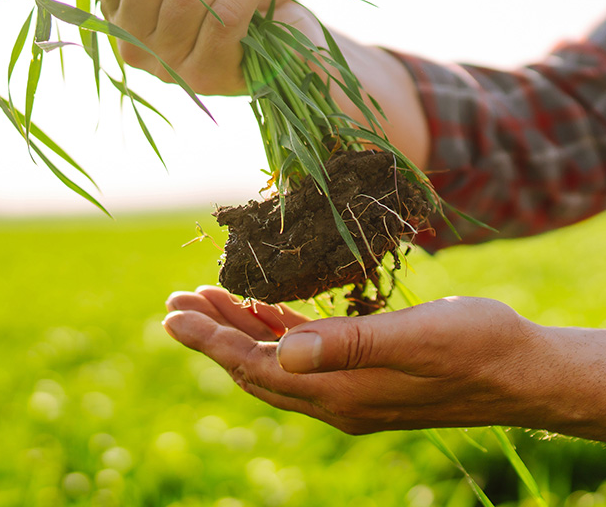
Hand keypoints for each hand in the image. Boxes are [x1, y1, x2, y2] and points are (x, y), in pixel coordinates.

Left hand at [164, 287, 605, 439]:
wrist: (521, 371)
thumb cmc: (475, 347)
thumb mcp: (414, 337)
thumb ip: (347, 345)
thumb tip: (282, 353)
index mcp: (340, 392)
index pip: (256, 367)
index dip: (211, 341)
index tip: (173, 315)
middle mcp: (336, 397)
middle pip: (256, 366)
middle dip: (212, 333)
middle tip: (176, 303)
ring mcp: (350, 388)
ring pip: (276, 360)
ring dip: (239, 329)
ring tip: (206, 298)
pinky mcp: (364, 372)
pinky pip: (305, 353)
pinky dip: (277, 329)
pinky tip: (263, 310)